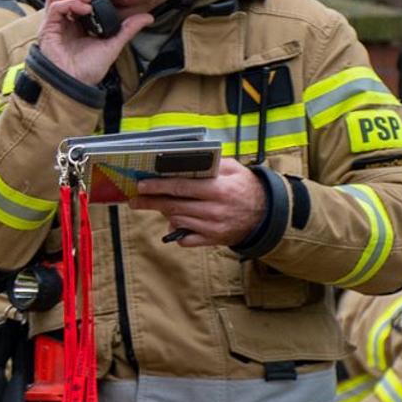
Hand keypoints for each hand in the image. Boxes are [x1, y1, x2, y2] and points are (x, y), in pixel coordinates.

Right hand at [37, 0, 150, 85]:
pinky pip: (54, 6)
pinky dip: (69, 2)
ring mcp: (55, 25)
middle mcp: (64, 22)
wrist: (77, 84)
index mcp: (77, 24)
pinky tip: (84, 9)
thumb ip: (128, 29)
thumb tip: (148, 17)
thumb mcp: (113, 44)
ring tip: (88, 0)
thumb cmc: (89, 70)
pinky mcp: (48, 29)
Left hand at [129, 158, 267, 247]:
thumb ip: (211, 164)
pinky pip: (186, 239)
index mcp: (218, 190)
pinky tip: (176, 223)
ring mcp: (213, 227)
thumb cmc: (246, 188)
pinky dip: (177, 232)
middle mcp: (214, 210)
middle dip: (150, 202)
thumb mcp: (234, 169)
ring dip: (165, 213)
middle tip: (134, 200)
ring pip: (177, 221)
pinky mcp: (213, 240)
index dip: (158, 186)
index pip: (181, 187)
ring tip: (160, 206)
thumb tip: (183, 161)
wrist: (267, 215)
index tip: (141, 185)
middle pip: (174, 206)